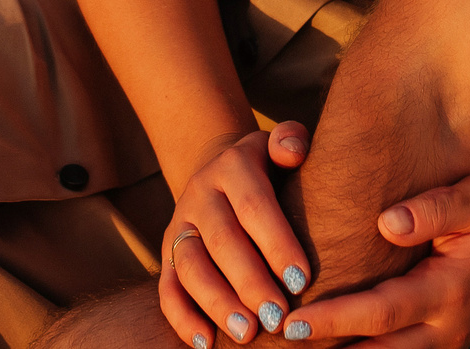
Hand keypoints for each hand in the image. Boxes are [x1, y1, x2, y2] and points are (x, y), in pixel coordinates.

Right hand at [160, 124, 311, 347]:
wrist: (222, 172)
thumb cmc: (269, 168)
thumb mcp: (280, 144)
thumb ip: (290, 140)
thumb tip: (292, 152)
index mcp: (233, 166)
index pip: (254, 205)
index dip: (277, 243)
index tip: (302, 281)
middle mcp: (200, 194)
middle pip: (222, 241)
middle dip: (250, 282)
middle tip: (276, 317)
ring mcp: (179, 225)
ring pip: (190, 266)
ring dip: (217, 304)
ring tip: (247, 334)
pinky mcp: (166, 254)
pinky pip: (167, 288)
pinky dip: (182, 318)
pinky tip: (206, 344)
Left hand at [280, 166, 469, 348]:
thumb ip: (431, 210)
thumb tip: (386, 223)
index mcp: (449, 292)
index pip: (381, 313)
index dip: (335, 319)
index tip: (291, 320)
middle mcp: (446, 330)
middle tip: (277, 341)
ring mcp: (445, 343)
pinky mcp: (439, 344)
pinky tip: (325, 345)